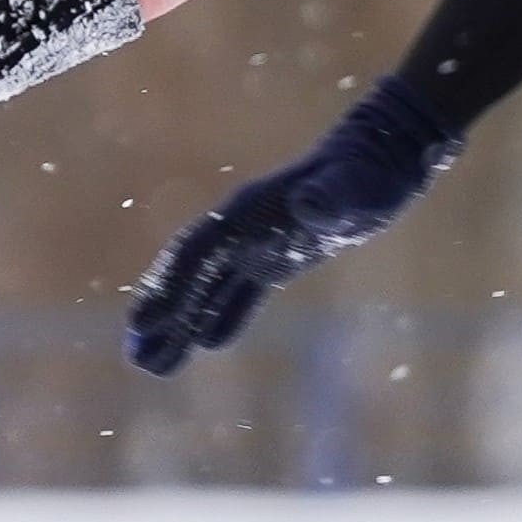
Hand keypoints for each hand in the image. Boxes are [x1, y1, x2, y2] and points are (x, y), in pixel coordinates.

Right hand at [122, 84, 456, 374]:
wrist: (386, 155)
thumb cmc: (371, 173)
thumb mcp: (357, 187)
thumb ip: (330, 197)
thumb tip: (307, 203)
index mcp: (249, 212)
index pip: (198, 253)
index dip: (170, 287)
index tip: (145, 322)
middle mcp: (242, 226)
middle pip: (189, 273)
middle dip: (162, 313)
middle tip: (135, 358)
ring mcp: (257, 241)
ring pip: (206, 286)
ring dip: (180, 322)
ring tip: (154, 365)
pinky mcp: (277, 256)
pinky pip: (238, 290)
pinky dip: (220, 315)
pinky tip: (205, 345)